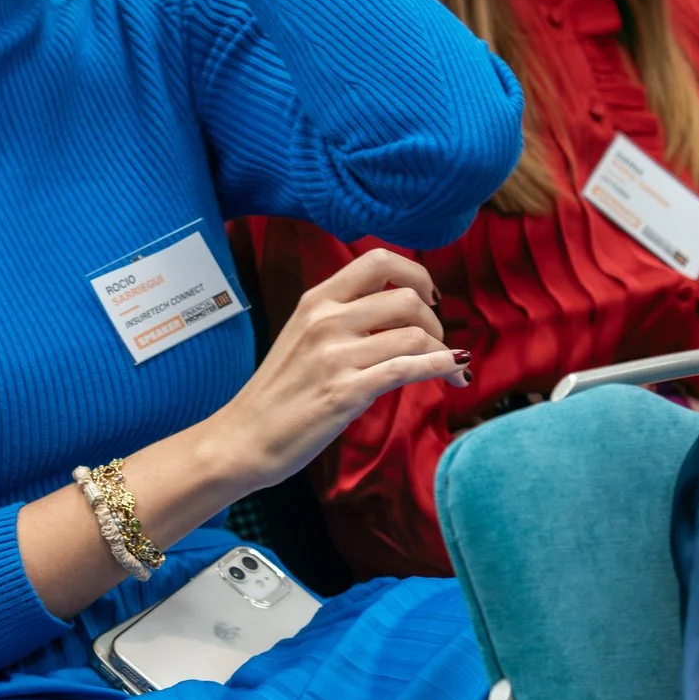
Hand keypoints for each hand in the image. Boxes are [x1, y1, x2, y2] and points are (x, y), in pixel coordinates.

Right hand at [207, 249, 464, 493]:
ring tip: (447, 367)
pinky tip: (455, 375)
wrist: (243, 439)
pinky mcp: (346, 392)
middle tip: (436, 344)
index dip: (416, 273)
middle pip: (407, 298)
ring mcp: (335, 356)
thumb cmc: (279, 393)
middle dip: (435, 321)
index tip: (429, 297)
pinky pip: (410, 368)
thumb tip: (399, 313)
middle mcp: (326, 320)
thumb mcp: (303, 338)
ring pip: (415, 335)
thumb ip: (343, 318)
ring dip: (443, 350)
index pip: (378, 261)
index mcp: (316, 301)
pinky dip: (442, 368)